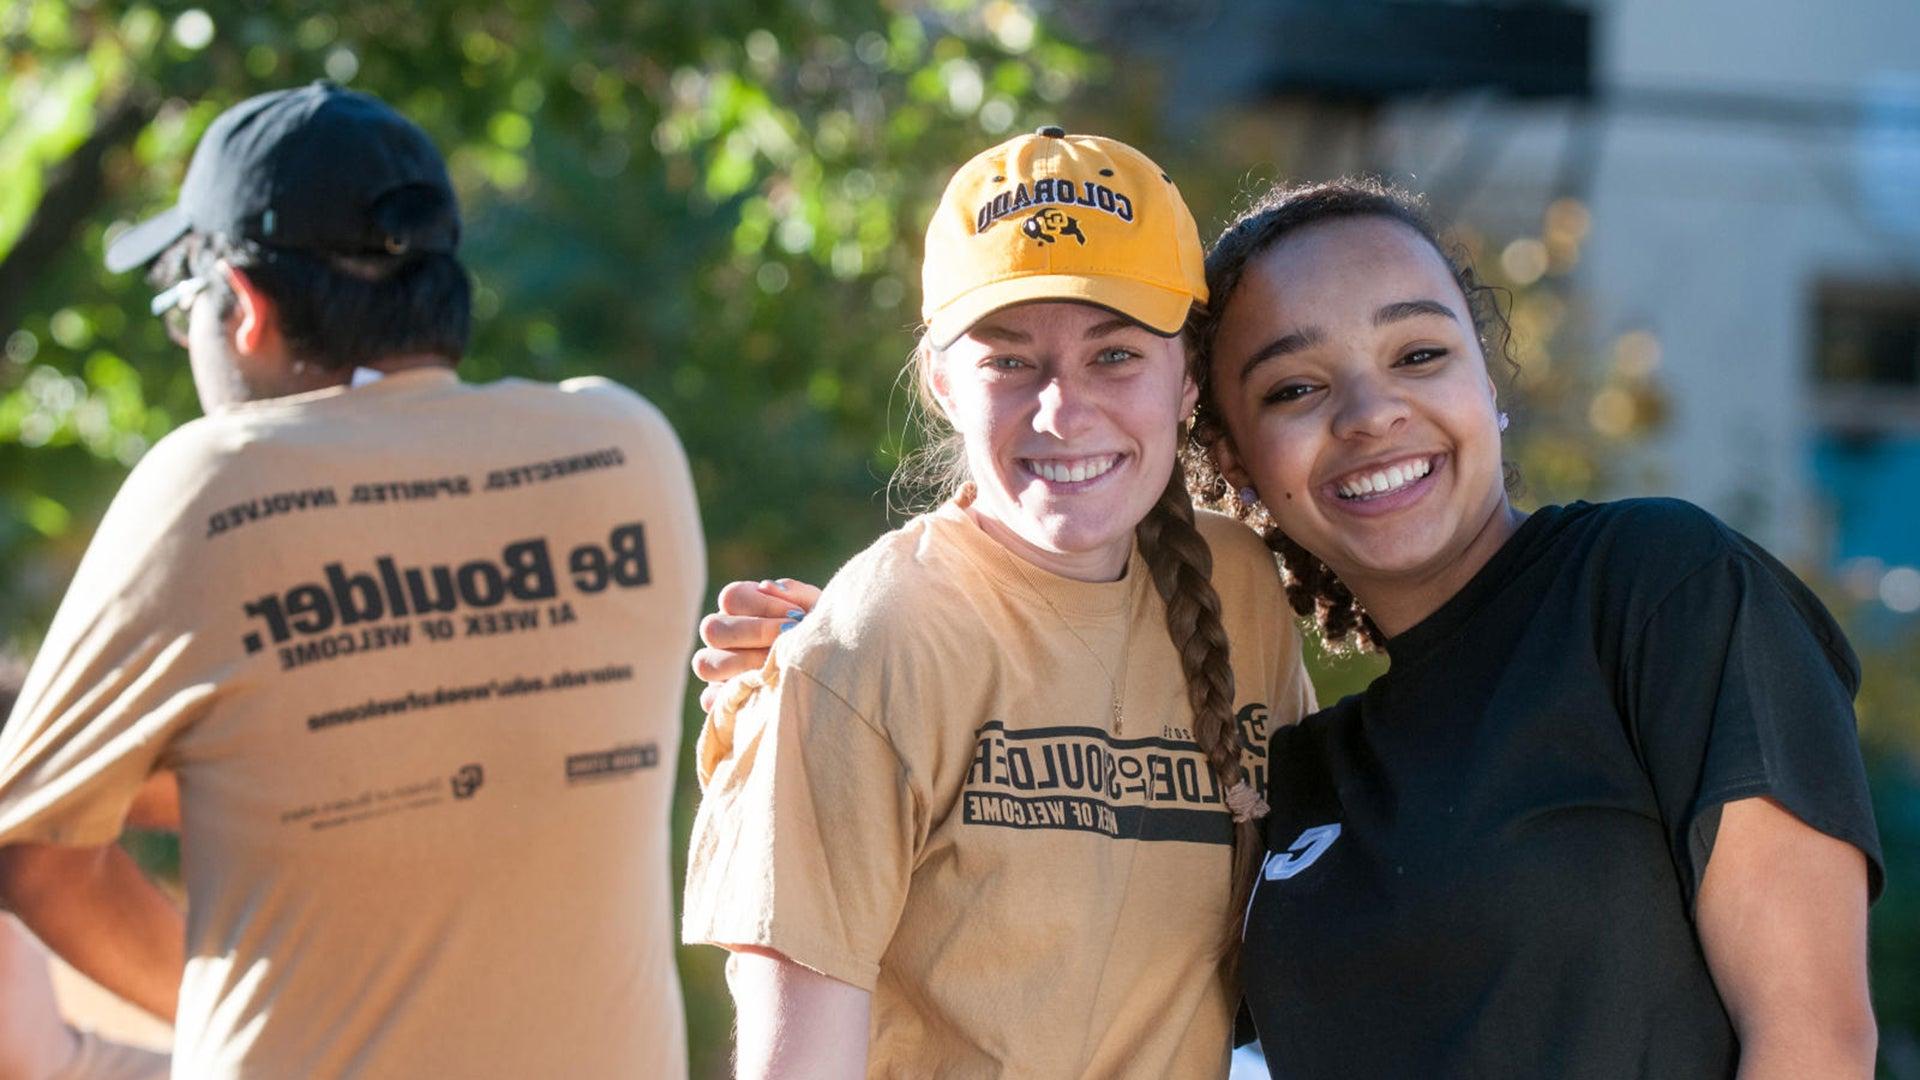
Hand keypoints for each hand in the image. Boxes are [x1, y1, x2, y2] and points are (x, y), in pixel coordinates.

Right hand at [693, 578, 821, 711]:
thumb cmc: (820, 637)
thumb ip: (798, 595)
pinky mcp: (720, 702)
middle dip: (755, 632)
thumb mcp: (818, 613)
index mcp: (740, 609)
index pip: (731, 597)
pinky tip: (766, 691)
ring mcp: (717, 670)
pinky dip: (735, 696)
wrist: (834, 675)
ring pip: (705, 664)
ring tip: (778, 666)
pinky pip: (710, 700)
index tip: (797, 616)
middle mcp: (722, 637)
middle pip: (712, 628)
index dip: (763, 605)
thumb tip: (767, 586)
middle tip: (788, 638)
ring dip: (743, 663)